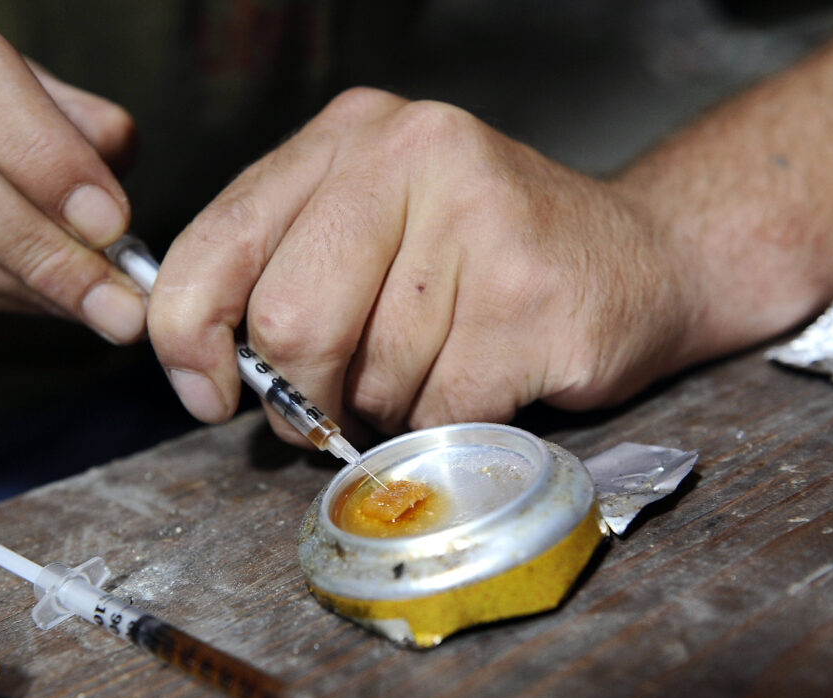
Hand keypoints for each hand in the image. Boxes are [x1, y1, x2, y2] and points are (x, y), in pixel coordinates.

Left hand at [148, 88, 705, 444]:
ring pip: (371, 378)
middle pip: (290, 319)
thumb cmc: (490, 260)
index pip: (217, 239)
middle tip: (331, 410)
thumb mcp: (377, 229)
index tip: (207, 390)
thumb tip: (210, 369)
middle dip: (301, 394)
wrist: (644, 260)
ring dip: (390, 409)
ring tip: (438, 369)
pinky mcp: (531, 296)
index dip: (187, 334)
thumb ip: (288, 271)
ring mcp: (481, 219)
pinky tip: (485, 384)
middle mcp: (413, 153)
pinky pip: (439, 411)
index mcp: (352, 134)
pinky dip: (447, 428)